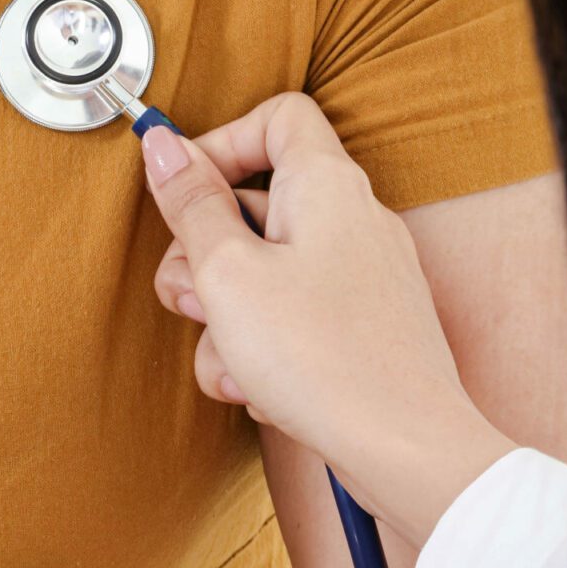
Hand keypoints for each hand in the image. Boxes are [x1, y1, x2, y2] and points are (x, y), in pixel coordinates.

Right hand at [140, 93, 512, 529]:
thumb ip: (191, 205)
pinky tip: (256, 386)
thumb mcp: (229, 274)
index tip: (181, 193)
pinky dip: (260, 347)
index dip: (220, 143)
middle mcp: (351, 219)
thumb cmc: (325, 359)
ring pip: (261, 270)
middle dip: (203, 254)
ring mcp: (359, 275)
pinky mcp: (358, 324)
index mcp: (325, 186)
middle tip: (195, 298)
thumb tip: (162, 144)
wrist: (404, 450)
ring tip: (233, 358)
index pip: (276, 117)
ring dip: (225, 316)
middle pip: (252, 203)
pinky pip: (289, 315)